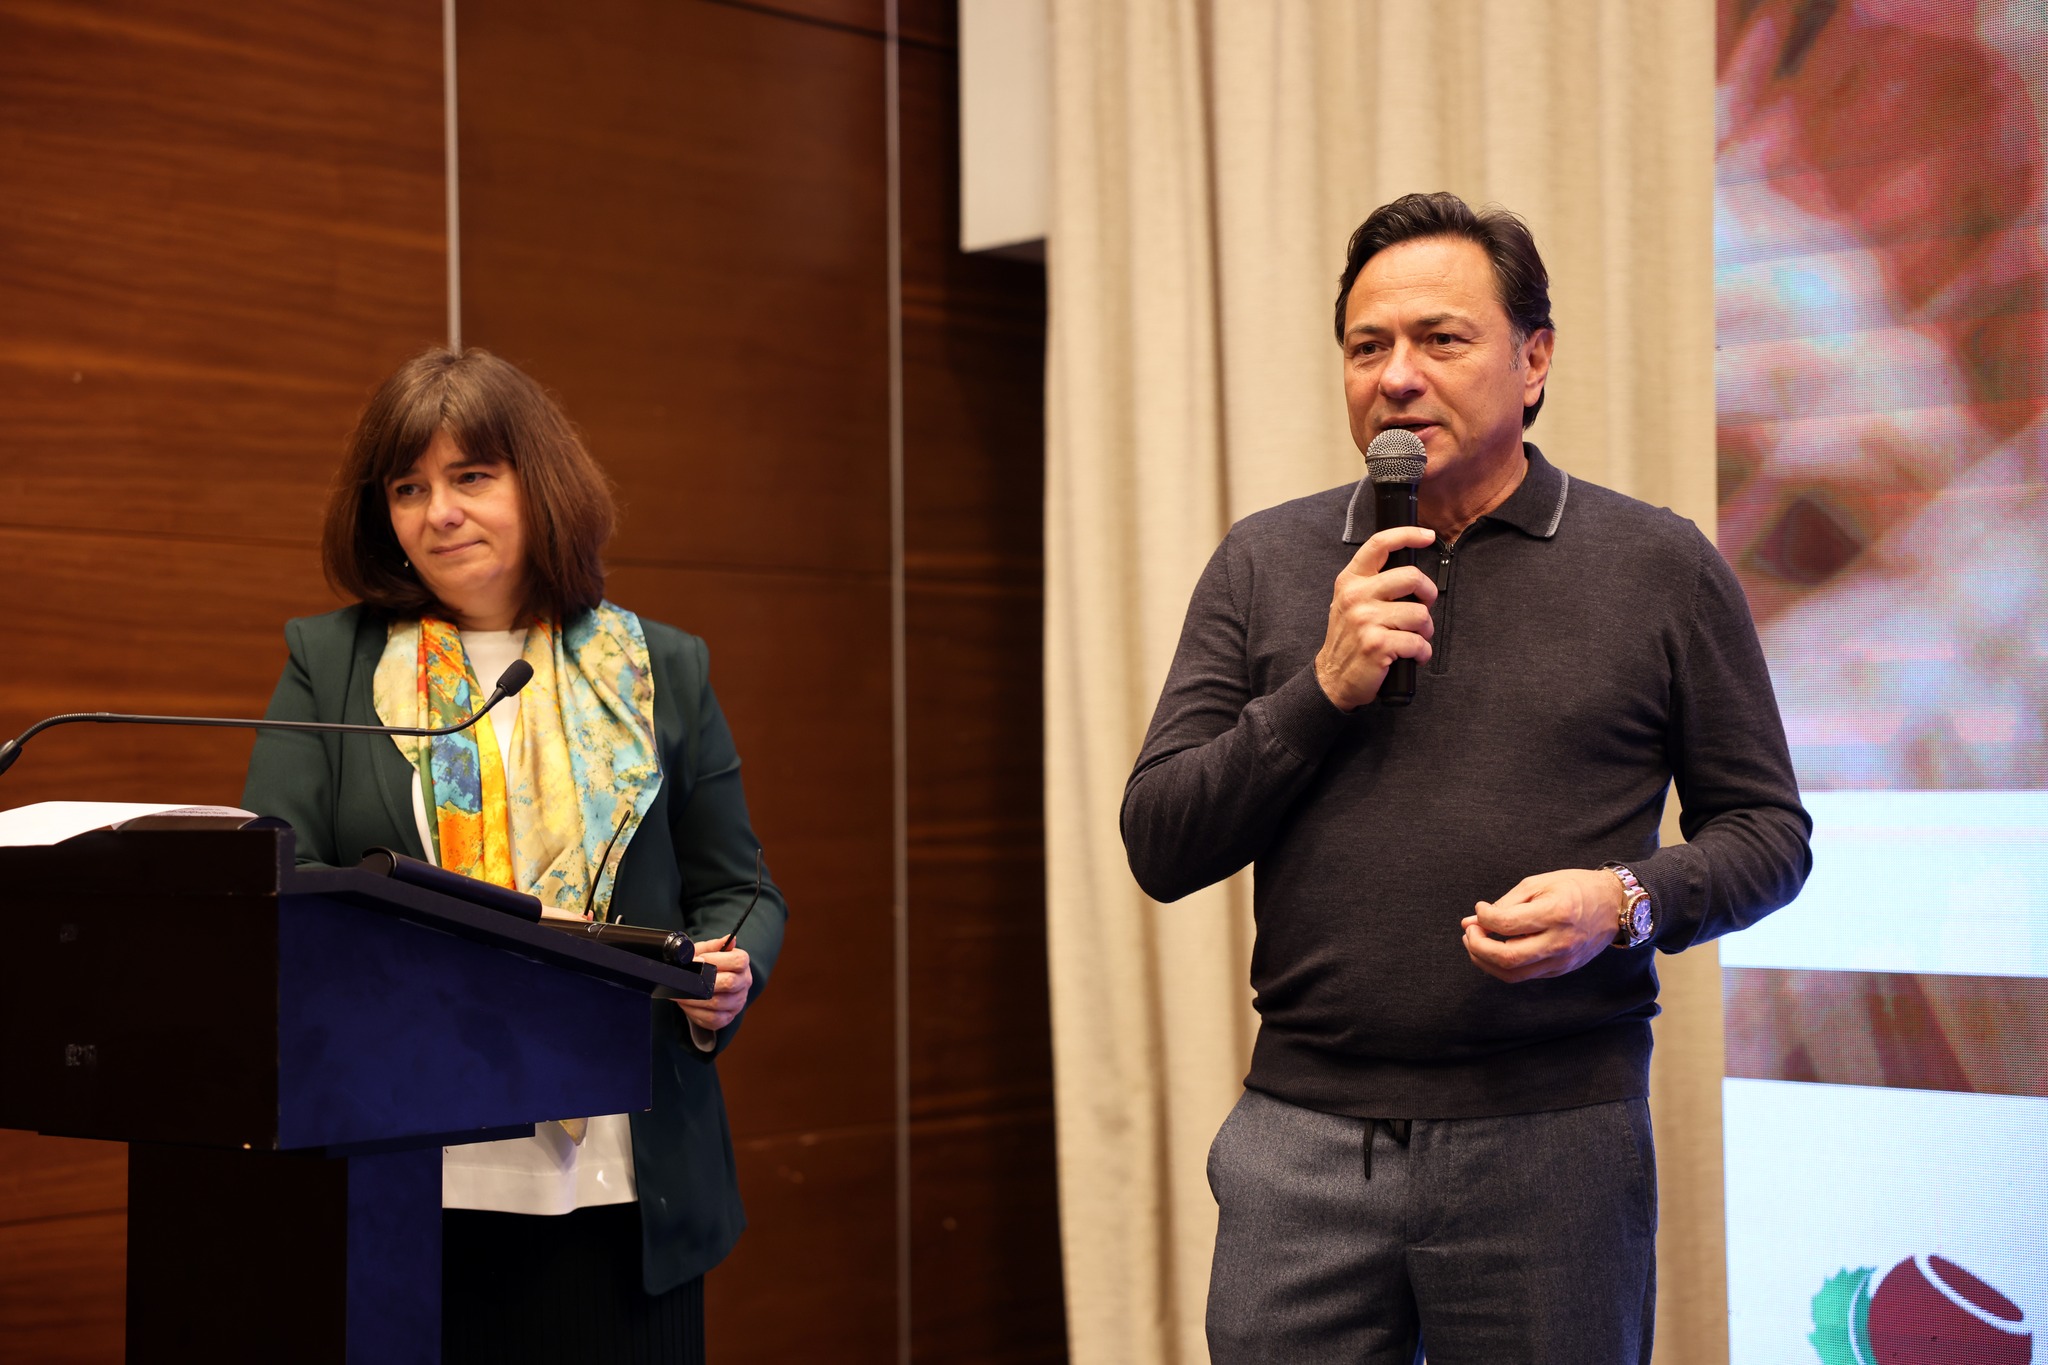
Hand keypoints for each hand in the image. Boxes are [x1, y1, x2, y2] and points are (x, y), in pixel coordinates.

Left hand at [677, 940, 752, 1031]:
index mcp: (742, 964)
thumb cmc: (706, 965)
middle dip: (703, 980)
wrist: (705, 984)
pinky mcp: (727, 1018)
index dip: (715, 960)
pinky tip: (685, 1003)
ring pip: (717, 1002)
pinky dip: (695, 1011)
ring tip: (679, 991)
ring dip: (694, 997)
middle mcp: (744, 983)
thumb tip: (729, 939)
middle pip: (729, 983)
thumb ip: (713, 946)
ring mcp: (737, 1002)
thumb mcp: (706, 951)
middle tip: (684, 978)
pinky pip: (713, 1018)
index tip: (696, 960)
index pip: (737, 961)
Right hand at [1313, 526, 1438, 710]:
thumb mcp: (1350, 603)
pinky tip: (1412, 657)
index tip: (1427, 536)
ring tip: (1413, 639)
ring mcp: (1365, 620)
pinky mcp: (1377, 644)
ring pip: (1420, 614)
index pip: (1379, 545)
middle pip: (1412, 577)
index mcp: (1350, 581)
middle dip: (1428, 594)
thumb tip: (1411, 575)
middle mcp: (1356, 596)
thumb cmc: (1349, 640)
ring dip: (1425, 631)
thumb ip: (1373, 584)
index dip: (1408, 535)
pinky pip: (1418, 643)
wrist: (1332, 679)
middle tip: (1424, 606)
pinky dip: (1422, 653)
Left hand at [1460, 869, 1623, 982]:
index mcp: (1556, 913)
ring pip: (1513, 974)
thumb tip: (1471, 921)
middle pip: (1507, 958)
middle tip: (1469, 933)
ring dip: (1486, 962)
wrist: (1615, 905)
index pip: (1506, 924)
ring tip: (1476, 943)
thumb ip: (1504, 904)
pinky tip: (1496, 950)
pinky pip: (1526, 975)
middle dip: (1477, 947)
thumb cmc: (1575, 888)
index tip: (1480, 909)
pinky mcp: (1562, 970)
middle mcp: (1560, 942)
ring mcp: (1563, 960)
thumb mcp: (1538, 884)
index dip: (1484, 918)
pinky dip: (1504, 966)